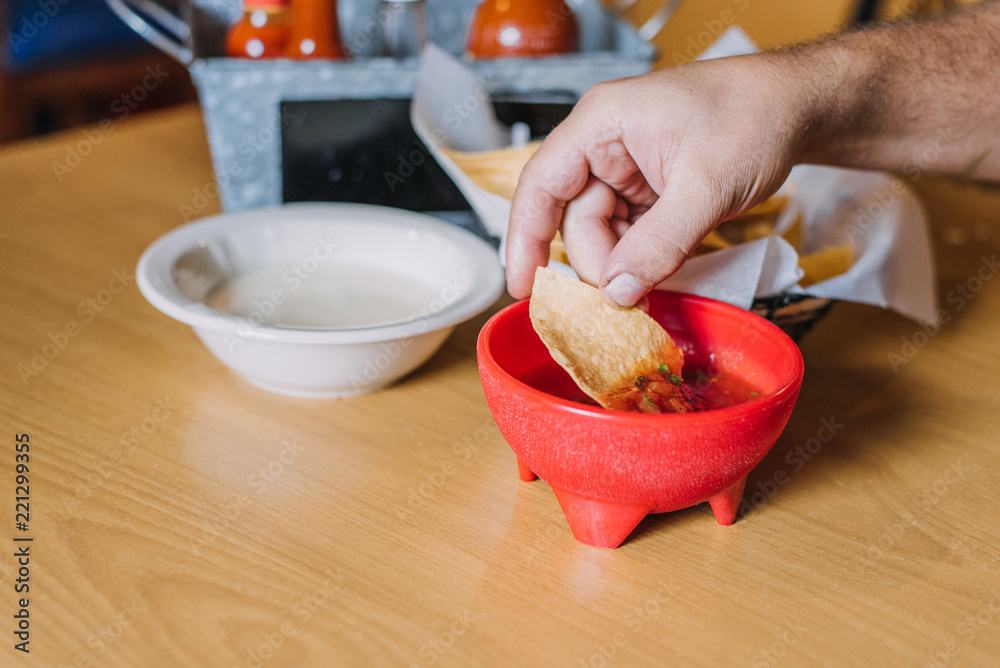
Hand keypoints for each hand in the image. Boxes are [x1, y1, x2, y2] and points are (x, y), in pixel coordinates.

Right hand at [505, 54, 811, 306]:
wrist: (799, 108)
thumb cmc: (753, 117)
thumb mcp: (705, 186)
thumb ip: (658, 243)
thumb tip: (616, 292)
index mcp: (602, 124)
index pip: (542, 184)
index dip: (524, 237)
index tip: (523, 285)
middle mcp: (605, 145)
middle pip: (574, 218)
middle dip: (597, 261)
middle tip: (624, 298)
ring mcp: (627, 170)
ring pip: (602, 233)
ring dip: (623, 265)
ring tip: (650, 285)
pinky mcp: (650, 191)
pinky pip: (630, 235)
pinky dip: (642, 259)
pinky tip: (660, 272)